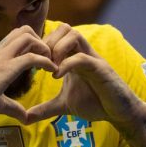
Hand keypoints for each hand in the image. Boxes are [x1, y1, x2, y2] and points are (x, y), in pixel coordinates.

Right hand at [0, 26, 56, 123]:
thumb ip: (14, 107)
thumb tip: (25, 117)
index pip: (16, 37)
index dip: (33, 44)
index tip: (43, 58)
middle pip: (24, 31)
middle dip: (41, 41)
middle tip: (49, 58)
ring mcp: (0, 58)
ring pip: (27, 37)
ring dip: (44, 47)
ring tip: (51, 62)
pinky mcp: (4, 69)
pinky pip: (31, 58)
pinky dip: (46, 61)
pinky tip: (52, 71)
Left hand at [26, 24, 145, 127]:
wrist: (119, 113)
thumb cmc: (95, 104)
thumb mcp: (64, 105)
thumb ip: (45, 108)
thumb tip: (25, 118)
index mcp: (73, 56)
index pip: (56, 35)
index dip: (41, 44)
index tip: (32, 61)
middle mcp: (83, 53)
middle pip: (64, 28)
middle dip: (48, 42)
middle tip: (40, 62)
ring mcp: (92, 59)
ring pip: (74, 35)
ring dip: (57, 48)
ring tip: (50, 67)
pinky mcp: (101, 69)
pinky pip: (81, 57)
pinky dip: (66, 64)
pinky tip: (57, 77)